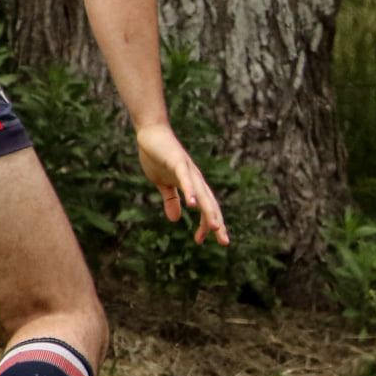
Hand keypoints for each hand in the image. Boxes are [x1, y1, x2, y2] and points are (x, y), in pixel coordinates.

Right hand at [134, 122, 229, 245]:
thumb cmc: (158, 157)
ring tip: (215, 227)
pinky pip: (185, 179)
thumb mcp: (163, 184)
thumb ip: (171, 200)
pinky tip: (193, 205)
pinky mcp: (177, 162)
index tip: (202, 241)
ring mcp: (188, 170)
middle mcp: (196, 179)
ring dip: (209, 211)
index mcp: (193, 185)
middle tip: (224, 242)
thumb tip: (176, 219)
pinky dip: (191, 192)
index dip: (206, 225)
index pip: (205, 208)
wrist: (151, 134)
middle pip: (210, 204)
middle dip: (217, 223)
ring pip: (202, 194)